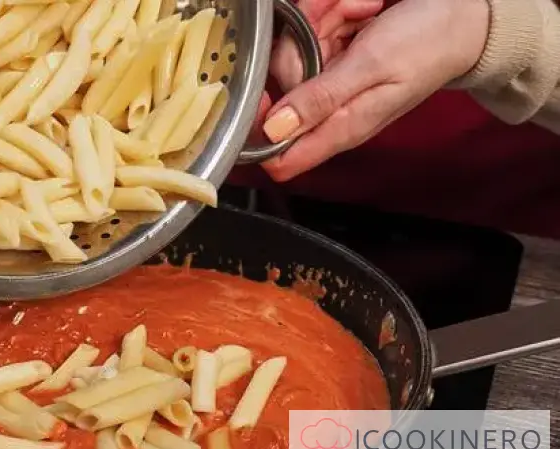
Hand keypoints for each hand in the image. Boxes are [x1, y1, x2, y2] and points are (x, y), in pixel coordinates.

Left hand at [259, 0, 489, 181]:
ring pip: (296, 51)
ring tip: (361, 8)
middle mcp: (331, 111)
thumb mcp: (371, 67)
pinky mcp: (336, 62)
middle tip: (342, 16)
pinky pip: (314, 34)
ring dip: (324, 17)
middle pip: (282, 85)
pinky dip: (333, 13)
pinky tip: (361, 8)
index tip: (267, 84)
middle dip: (303, 40)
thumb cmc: (428, 44)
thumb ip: (321, 100)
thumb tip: (274, 131)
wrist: (466, 19)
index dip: (260, 126)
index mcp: (340, 127)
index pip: (280, 156)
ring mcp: (332, 85)